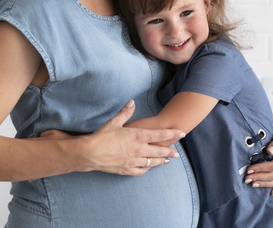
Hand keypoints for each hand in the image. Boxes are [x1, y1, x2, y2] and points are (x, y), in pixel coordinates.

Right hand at [42, 100, 184, 175]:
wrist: (90, 154)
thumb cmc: (102, 136)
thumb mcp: (114, 121)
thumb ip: (125, 112)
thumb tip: (131, 102)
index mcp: (138, 136)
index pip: (161, 134)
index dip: (172, 133)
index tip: (181, 133)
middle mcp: (140, 149)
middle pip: (160, 150)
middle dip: (170, 151)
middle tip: (177, 153)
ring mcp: (134, 161)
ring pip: (152, 162)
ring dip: (161, 161)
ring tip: (167, 161)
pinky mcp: (127, 169)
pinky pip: (141, 170)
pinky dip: (146, 169)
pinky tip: (148, 168)